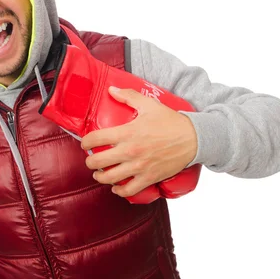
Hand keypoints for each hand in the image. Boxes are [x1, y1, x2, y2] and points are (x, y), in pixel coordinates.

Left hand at [81, 87, 197, 198]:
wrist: (193, 138)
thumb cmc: (170, 121)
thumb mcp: (148, 104)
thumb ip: (128, 96)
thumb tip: (111, 90)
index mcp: (127, 133)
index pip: (95, 139)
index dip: (85, 142)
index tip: (86, 143)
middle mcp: (130, 151)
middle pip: (97, 162)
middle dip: (90, 161)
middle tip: (91, 158)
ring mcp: (139, 167)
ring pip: (109, 178)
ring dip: (100, 176)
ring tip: (99, 173)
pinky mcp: (149, 178)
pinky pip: (129, 190)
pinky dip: (119, 190)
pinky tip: (116, 187)